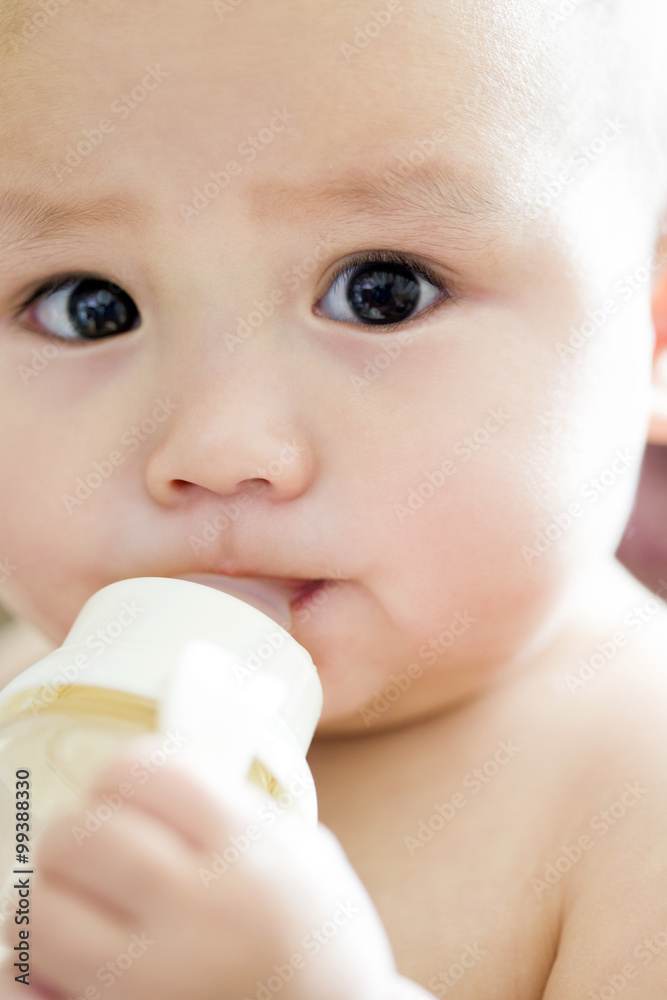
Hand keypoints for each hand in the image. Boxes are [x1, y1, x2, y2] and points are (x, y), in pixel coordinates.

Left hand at [0, 733, 398, 999]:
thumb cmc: (323, 944)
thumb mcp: (304, 853)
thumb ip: (235, 810)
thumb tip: (153, 775)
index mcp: (251, 848)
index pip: (149, 772)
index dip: (123, 771)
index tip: (122, 786)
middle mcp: (203, 908)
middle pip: (84, 835)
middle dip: (73, 831)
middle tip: (87, 846)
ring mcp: (160, 979)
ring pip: (43, 910)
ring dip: (45, 896)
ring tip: (70, 901)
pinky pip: (28, 988)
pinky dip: (26, 967)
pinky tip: (55, 958)